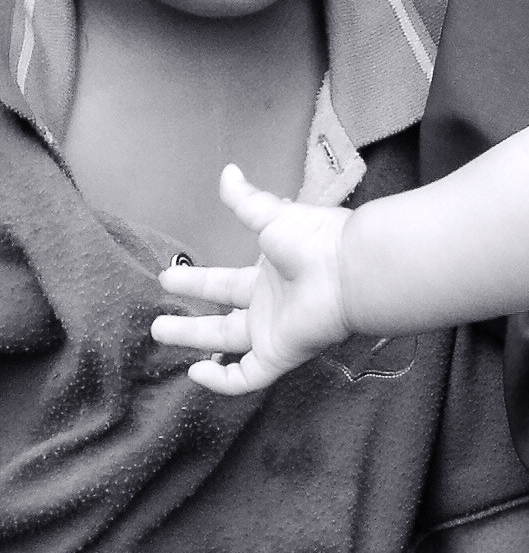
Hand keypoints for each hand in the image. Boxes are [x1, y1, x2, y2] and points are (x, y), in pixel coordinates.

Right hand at [151, 163, 352, 394]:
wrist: (348, 268)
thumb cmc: (313, 239)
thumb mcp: (272, 216)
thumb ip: (246, 200)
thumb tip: (228, 171)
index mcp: (268, 275)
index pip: (225, 283)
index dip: (198, 282)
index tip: (170, 277)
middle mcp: (268, 307)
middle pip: (220, 319)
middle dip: (188, 319)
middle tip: (156, 316)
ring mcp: (272, 333)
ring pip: (225, 346)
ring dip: (192, 342)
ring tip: (158, 332)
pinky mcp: (278, 355)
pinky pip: (245, 377)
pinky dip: (221, 381)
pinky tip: (196, 371)